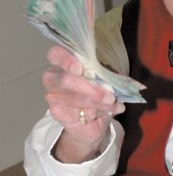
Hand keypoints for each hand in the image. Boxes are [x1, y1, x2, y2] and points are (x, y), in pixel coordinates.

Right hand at [43, 46, 124, 162]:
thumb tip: (117, 79)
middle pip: (66, 79)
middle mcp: (53, 77)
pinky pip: (77, 112)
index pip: (56, 54)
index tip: (80, 68)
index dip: (66, 59)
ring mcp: (52, 95)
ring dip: (99, 103)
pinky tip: (104, 113)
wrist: (90, 121)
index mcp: (62, 62)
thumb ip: (106, 74)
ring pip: (76, 98)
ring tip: (114, 105)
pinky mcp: (56, 112)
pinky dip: (95, 113)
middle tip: (110, 96)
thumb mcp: (104, 78)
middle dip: (90, 88)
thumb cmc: (95, 93)